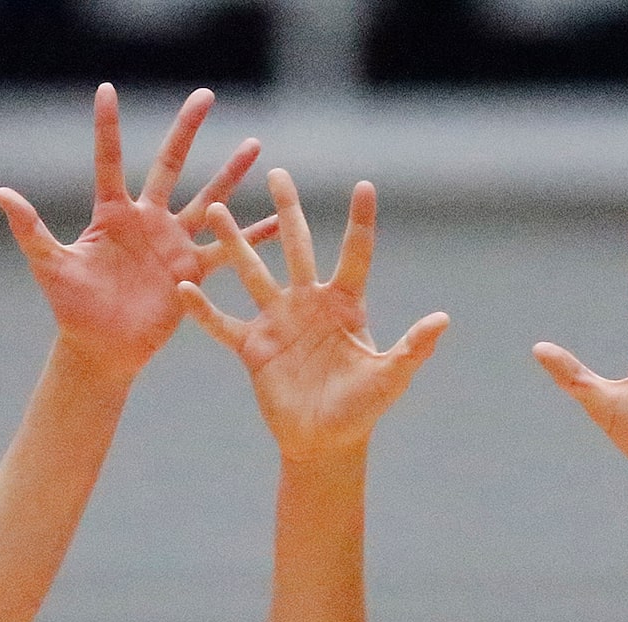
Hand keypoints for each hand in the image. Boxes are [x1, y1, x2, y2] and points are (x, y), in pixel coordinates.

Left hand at [0, 84, 273, 380]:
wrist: (101, 348)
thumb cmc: (72, 308)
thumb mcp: (50, 266)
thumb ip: (31, 229)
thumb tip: (2, 192)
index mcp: (112, 214)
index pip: (109, 160)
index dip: (107, 126)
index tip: (107, 89)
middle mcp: (146, 220)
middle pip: (170, 165)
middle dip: (187, 130)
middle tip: (206, 96)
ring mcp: (171, 243)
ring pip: (207, 199)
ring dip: (230, 174)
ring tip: (255, 146)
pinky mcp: (191, 271)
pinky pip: (226, 251)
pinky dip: (251, 236)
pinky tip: (277, 219)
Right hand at [180, 172, 449, 462]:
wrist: (324, 442)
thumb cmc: (361, 409)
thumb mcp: (389, 377)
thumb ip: (413, 347)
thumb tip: (443, 319)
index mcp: (345, 305)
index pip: (355, 254)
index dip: (360, 222)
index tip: (364, 186)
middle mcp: (309, 304)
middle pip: (297, 247)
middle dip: (287, 210)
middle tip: (278, 173)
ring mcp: (278, 322)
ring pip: (253, 274)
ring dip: (235, 243)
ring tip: (217, 211)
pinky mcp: (253, 347)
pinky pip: (223, 324)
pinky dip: (203, 309)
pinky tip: (184, 286)